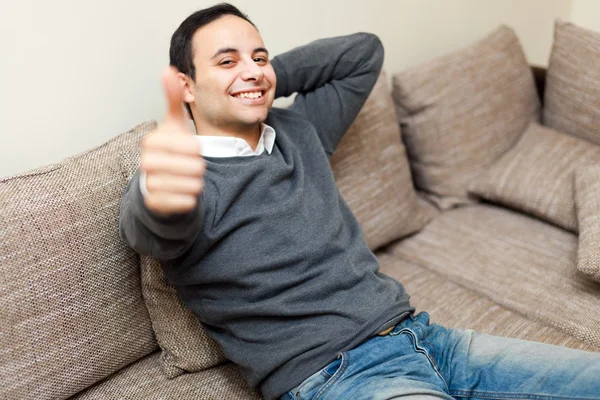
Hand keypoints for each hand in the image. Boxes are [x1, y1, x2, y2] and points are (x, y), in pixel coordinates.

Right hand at [140, 67, 204, 215]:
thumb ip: (173, 99)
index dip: (197, 150)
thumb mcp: (174, 125)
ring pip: (192, 186)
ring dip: (196, 183)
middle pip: (194, 167)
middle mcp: (146, 163)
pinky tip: (184, 193)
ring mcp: (150, 185)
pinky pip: (187, 203)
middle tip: (191, 166)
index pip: (192, 147)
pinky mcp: (155, 205)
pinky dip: (191, 199)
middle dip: (199, 168)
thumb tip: (168, 69)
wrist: (159, 182)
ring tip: (189, 179)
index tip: (191, 150)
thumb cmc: (170, 150)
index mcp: (152, 142)